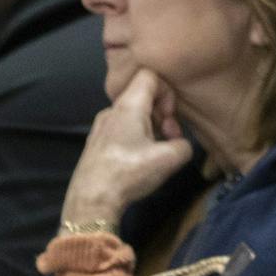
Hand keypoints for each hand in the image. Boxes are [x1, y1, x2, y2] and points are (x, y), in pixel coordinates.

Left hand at [60, 70, 193, 227]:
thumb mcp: (169, 160)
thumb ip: (184, 145)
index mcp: (128, 106)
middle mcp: (111, 110)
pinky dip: (136, 137)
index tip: (169, 118)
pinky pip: (122, 128)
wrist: (91, 200)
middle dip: (162, 114)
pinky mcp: (96, 142)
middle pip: (143, 96)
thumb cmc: (129, 173)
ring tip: (155, 153)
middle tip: (169, 139)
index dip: (167, 92)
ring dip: (150, 127)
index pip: (150, 75)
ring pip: (133, 114)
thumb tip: (179, 145)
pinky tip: (138, 161)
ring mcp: (100, 126)